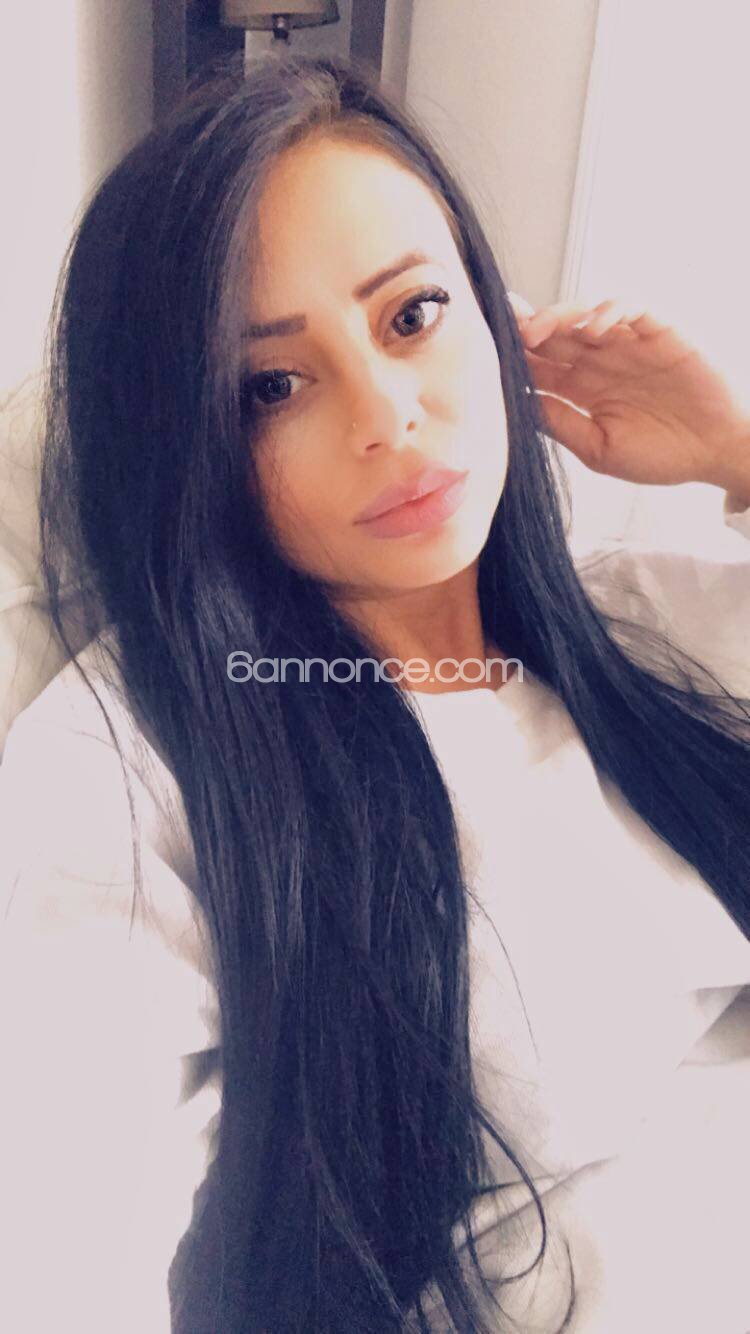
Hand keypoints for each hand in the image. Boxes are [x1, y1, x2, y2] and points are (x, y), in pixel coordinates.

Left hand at [507, 293, 749, 498]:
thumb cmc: (660, 455)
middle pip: (553, 336)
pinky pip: (629, 310)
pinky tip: (592, 330)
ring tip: (536, 331)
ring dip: (557, 318)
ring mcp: (627, 345)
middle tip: (501, 331)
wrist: (715, 453)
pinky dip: (608, 312)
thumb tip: (517, 405)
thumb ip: (560, 425)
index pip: (538, 366)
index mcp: (580, 390)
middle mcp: (599, 362)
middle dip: (524, 330)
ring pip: (583, 316)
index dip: (513, 359)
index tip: (485, 357)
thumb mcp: (599, 449)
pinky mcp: (658, 333)